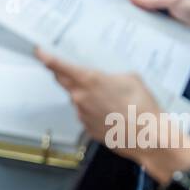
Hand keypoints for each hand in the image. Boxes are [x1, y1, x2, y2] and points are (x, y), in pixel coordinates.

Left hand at [35, 47, 189, 184]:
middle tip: (74, 70)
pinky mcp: (87, 129)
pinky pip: (85, 114)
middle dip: (64, 74)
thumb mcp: (131, 78)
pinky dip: (93, 111)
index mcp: (89, 80)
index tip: (39, 51)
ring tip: (110, 99)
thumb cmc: (142, 106)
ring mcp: (82, 114)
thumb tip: (108, 79)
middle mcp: (80, 97)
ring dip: (86, 95)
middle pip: (63, 82)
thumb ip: (112, 75)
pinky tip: (112, 113)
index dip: (47, 57)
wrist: (150, 138)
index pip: (59, 66)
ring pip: (77, 99)